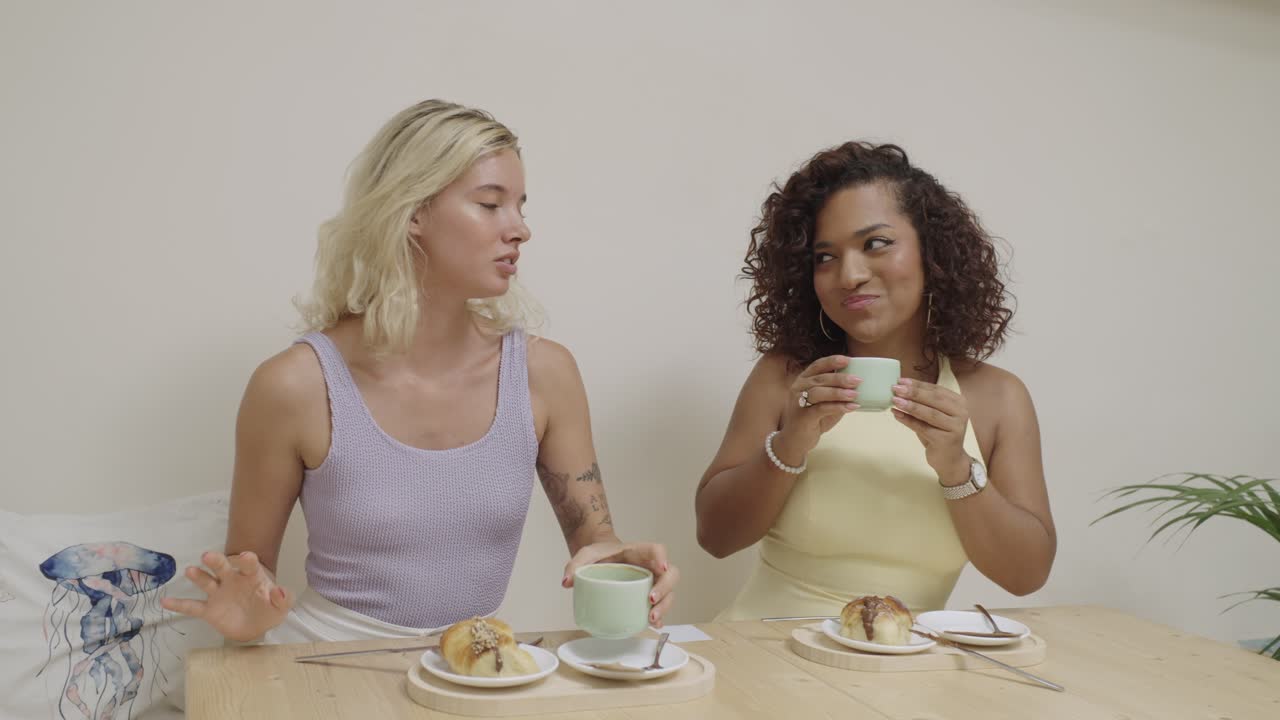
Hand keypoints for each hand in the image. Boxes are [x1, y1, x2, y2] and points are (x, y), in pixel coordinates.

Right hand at [159, 551, 291, 641]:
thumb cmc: (269, 610)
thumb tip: (281, 592)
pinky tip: (165, 601)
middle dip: (216, 561)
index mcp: (251, 577)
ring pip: (206, 582)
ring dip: (198, 577)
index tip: (244, 556)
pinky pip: (192, 607)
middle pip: (222, 567)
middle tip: (207, 555)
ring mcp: (219, 594)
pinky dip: (179, 605)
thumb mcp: (281, 608)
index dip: (247, 560)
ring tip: (190, 571)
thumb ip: (283, 599)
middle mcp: (232, 581)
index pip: (249, 565)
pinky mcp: (209, 610)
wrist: (256, 626)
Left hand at [562, 540, 678, 627]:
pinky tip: (653, 625)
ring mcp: (653, 583)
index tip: (661, 567)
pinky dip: (660, 617)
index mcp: (639, 552)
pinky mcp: (649, 597)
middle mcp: (651, 567)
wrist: (601, 562)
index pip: (657, 549)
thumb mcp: (586, 555)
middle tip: (650, 600)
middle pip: (671, 574)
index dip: (662, 557)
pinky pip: (661, 607)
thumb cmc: (599, 556)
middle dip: (665, 588)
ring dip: (665, 606)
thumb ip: (575, 564)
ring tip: (651, 619)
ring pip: (669, 593)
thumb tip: (567, 582)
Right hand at [774, 355, 860, 464]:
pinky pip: (821, 408)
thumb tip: (858, 386)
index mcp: (803, 380)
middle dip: (840, 378)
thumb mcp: (825, 403)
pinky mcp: (802, 416)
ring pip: (819, 392)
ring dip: (839, 392)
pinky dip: (837, 407)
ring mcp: (798, 402)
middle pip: (820, 379)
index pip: (817, 366)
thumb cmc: (812, 419)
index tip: (848, 359)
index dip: (832, 361)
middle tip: (858, 380)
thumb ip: (837, 394)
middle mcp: (798, 388)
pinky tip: (850, 407)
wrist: (795, 440)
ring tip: (855, 395)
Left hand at [890, 377, 970, 478]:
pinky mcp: (946, 440)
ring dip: (910, 405)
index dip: (918, 384)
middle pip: (934, 399)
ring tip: (895, 400)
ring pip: (929, 413)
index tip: (900, 380)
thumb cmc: (939, 433)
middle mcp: (961, 413)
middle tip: (895, 388)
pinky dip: (908, 420)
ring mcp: (955, 427)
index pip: (936, 389)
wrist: (950, 460)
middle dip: (913, 392)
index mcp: (959, 402)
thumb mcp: (933, 415)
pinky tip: (897, 415)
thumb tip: (900, 388)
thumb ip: (923, 402)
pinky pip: (924, 428)